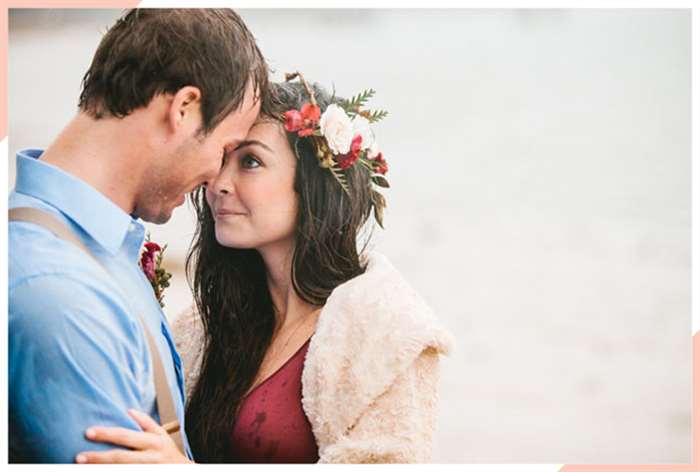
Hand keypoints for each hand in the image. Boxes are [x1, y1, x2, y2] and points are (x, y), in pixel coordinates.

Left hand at [76, 409, 191, 463]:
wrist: (184, 471)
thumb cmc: (168, 453)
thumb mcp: (161, 435)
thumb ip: (146, 422)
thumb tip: (129, 410)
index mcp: (152, 441)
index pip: (125, 436)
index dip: (106, 434)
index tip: (88, 432)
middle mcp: (150, 457)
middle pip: (120, 457)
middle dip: (98, 458)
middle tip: (78, 457)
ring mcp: (147, 469)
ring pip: (121, 470)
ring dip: (101, 470)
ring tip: (83, 468)